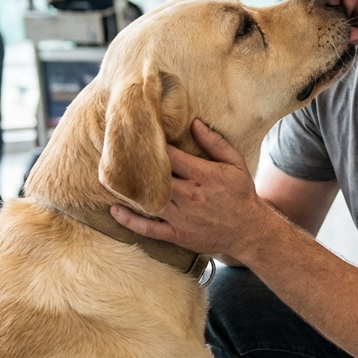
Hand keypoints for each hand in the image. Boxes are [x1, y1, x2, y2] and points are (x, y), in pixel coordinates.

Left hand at [110, 119, 270, 257]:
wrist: (249, 231)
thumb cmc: (241, 194)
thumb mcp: (235, 163)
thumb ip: (215, 143)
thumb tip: (194, 123)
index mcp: (203, 175)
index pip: (170, 156)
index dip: (153, 145)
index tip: (141, 135)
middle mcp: (189, 196)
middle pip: (154, 177)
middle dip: (135, 166)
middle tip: (117, 154)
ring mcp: (181, 217)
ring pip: (146, 201)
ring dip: (126, 190)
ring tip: (108, 178)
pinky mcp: (176, 235)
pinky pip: (148, 229)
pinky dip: (129, 220)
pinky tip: (115, 209)